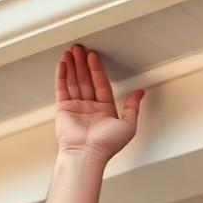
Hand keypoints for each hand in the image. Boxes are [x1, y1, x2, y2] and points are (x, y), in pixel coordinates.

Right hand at [54, 44, 144, 161]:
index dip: (97, 69)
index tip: (94, 55)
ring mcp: (76, 108)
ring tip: (70, 52)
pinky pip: (62, 89)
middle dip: (83, 64)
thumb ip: (132, 107)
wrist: (86, 154)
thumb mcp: (128, 125)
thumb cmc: (106, 145)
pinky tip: (62, 64)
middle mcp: (90, 108)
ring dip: (72, 66)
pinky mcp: (63, 109)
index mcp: (105, 110)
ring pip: (74, 82)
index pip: (101, 84)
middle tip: (80, 48)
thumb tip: (140, 92)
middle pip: (86, 80)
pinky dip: (62, 76)